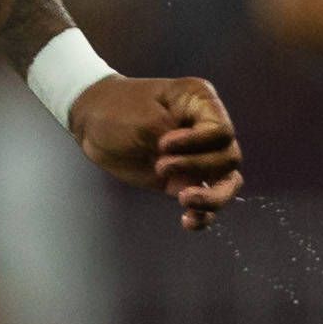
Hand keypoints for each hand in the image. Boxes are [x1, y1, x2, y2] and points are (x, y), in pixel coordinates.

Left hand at [67, 75, 243, 229]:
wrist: (93, 123)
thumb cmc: (118, 110)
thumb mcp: (144, 119)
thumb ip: (172, 145)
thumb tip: (194, 178)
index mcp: (201, 102)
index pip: (221, 132)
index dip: (197, 145)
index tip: (163, 145)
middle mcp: (207, 128)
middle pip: (229, 158)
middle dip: (198, 167)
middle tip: (160, 166)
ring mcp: (199, 155)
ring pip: (227, 182)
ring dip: (212, 198)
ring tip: (185, 203)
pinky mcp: (186, 179)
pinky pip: (208, 200)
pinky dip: (203, 214)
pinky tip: (187, 221)